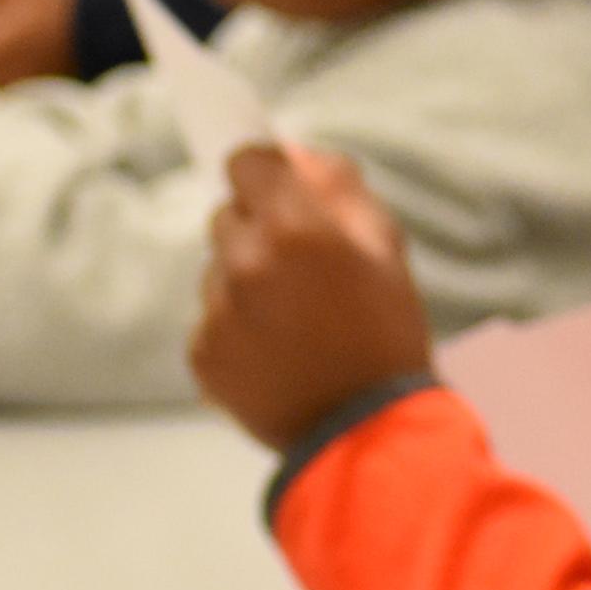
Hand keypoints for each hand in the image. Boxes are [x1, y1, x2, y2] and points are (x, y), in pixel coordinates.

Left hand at [193, 143, 433, 451]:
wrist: (369, 433)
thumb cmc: (387, 338)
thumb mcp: (387, 252)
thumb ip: (342, 191)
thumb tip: (301, 155)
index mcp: (295, 227)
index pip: (246, 162)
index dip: (265, 174)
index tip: (278, 191)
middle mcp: (245, 261)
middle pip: (227, 215)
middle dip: (258, 230)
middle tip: (300, 270)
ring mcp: (218, 309)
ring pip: (217, 269)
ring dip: (245, 282)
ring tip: (294, 322)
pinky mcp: (203, 352)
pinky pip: (212, 319)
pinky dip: (237, 329)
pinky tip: (277, 353)